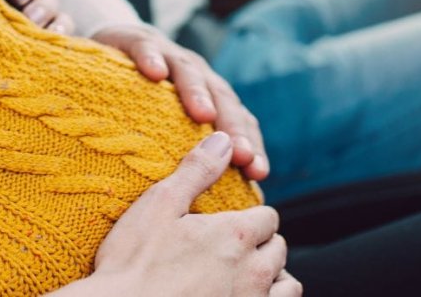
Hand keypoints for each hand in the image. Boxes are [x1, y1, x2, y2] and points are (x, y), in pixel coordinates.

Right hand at [55, 133, 299, 296]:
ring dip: (273, 275)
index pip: (267, 216)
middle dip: (261, 244)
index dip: (250, 217)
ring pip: (286, 284)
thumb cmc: (133, 264)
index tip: (231, 223)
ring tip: (248, 275)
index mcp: (235, 235)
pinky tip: (245, 295)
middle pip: (278, 248)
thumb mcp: (159, 206)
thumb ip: (196, 171)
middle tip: (235, 248)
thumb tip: (223, 140)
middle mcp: (253, 271)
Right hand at [92, 24, 267, 180]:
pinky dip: (151, 58)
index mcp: (210, 95)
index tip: (258, 173)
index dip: (250, 143)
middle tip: (240, 153)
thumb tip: (220, 204)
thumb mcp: (169, 126)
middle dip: (232, 125)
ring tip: (203, 114)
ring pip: (188, 71)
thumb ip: (195, 154)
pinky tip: (154, 72)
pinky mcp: (135, 40)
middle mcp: (197, 74)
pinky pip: (145, 48)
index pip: (238, 119)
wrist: (111, 46)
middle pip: (221, 97)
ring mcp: (168, 54)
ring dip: (197, 92)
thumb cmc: (142, 98)